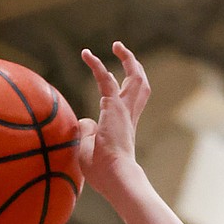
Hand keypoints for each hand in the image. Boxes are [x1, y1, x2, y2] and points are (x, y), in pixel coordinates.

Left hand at [78, 43, 149, 196]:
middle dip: (133, 67)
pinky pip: (105, 78)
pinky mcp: (114, 106)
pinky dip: (96, 65)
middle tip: (123, 52)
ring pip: (136, 79)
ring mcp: (124, 111)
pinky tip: (86, 54)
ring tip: (118, 46)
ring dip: (129, 60)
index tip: (106, 78)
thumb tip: (84, 121)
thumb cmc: (102, 172)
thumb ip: (87, 133)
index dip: (116, 87)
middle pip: (139, 85)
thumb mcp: (89, 150)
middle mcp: (128, 116)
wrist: (115, 177)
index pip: (123, 101)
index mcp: (124, 126)